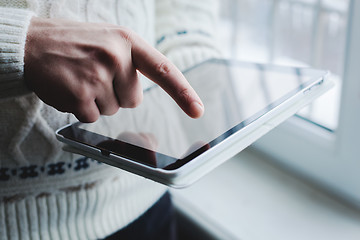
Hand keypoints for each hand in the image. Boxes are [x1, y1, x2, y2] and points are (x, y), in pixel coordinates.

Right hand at [24, 17, 203, 121]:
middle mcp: (117, 57)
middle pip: (133, 99)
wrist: (32, 43)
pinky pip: (93, 117)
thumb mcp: (108, 39)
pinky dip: (81, 109)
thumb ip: (130, 61)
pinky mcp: (81, 94)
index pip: (163, 70)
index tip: (198, 110)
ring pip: (113, 109)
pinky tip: (69, 89)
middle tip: (95, 75)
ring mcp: (99, 75)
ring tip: (79, 78)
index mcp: (128, 41)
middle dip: (116, 94)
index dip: (183, 92)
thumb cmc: (74, 43)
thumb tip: (138, 96)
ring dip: (97, 100)